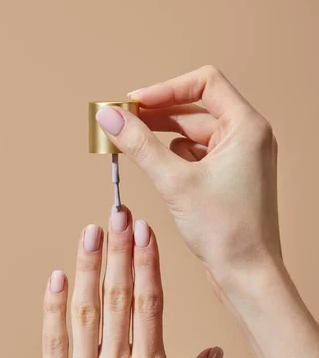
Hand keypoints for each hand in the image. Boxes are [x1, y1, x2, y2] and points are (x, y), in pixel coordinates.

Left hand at [37, 207, 222, 357]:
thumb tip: (214, 353)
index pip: (149, 305)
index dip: (146, 264)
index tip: (144, 233)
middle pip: (118, 298)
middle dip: (119, 252)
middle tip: (118, 214)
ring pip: (85, 311)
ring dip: (89, 269)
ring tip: (90, 233)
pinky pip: (52, 342)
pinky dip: (53, 309)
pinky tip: (57, 279)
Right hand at [95, 65, 281, 286]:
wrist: (248, 275)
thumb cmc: (226, 231)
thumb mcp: (174, 182)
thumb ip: (139, 145)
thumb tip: (109, 118)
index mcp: (247, 127)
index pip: (205, 83)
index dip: (166, 89)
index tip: (134, 104)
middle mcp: (248, 137)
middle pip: (196, 109)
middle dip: (158, 116)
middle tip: (123, 124)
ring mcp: (240, 159)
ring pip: (194, 134)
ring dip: (163, 139)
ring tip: (133, 147)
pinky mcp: (230, 178)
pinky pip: (197, 156)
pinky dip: (174, 159)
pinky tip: (159, 171)